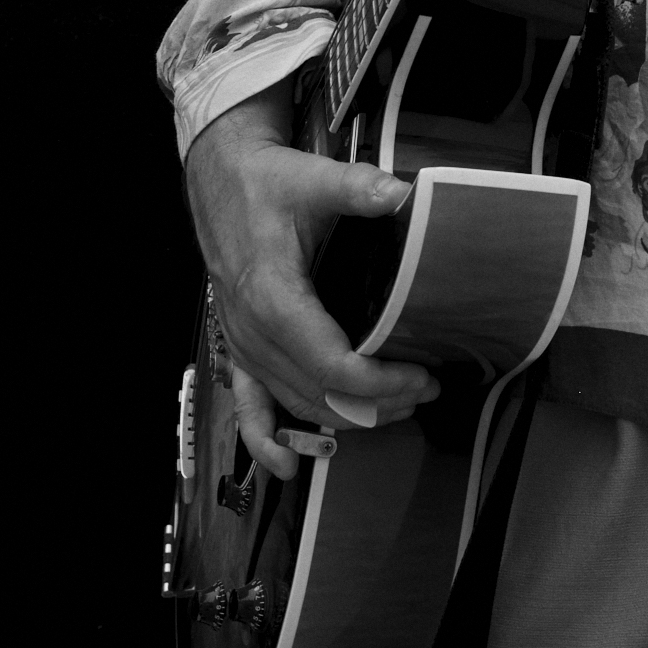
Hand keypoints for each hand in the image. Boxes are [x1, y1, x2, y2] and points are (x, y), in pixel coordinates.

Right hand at [184, 79, 440, 478]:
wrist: (221, 181)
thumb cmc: (267, 182)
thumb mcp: (314, 179)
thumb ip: (359, 188)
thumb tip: (405, 195)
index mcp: (273, 298)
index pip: (331, 364)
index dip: (380, 383)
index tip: (424, 378)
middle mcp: (254, 333)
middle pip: (317, 393)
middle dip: (376, 403)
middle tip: (426, 391)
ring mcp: (243, 346)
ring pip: (294, 403)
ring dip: (346, 417)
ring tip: (398, 408)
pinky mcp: (240, 348)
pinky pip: (249, 407)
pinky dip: (267, 440)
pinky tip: (287, 468)